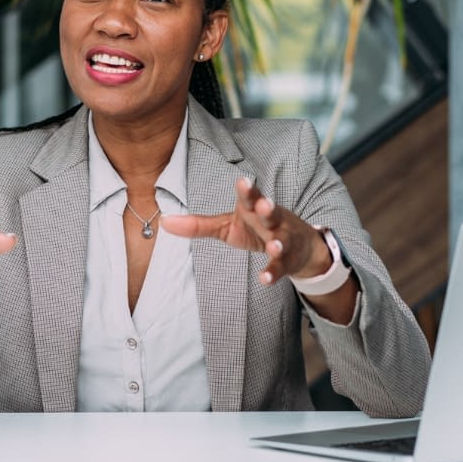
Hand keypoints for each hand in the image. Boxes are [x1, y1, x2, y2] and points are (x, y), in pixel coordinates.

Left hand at [161, 177, 330, 285]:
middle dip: (267, 207)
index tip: (243, 182)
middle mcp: (270, 221)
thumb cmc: (256, 230)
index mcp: (253, 209)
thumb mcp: (227, 226)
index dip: (247, 190)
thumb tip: (164, 222)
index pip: (251, 197)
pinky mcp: (287, 260)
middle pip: (270, 212)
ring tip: (273, 245)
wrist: (298, 247)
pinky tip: (264, 279)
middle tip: (264, 204)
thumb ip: (199, 225)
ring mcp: (282, 240)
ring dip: (277, 243)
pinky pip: (280, 267)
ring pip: (281, 240)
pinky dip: (273, 273)